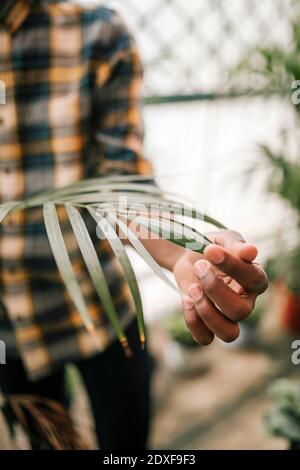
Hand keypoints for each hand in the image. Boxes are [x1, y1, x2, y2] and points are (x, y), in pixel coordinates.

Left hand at [173, 230, 267, 344]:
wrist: (190, 257)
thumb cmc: (213, 248)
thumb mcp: (223, 240)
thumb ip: (235, 245)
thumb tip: (251, 251)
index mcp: (255, 280)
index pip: (254, 280)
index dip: (233, 266)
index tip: (211, 250)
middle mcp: (245, 302)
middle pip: (241, 311)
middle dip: (215, 289)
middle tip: (199, 266)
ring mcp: (227, 317)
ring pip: (229, 333)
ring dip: (207, 312)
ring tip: (192, 289)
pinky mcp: (208, 325)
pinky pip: (205, 338)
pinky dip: (193, 322)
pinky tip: (186, 300)